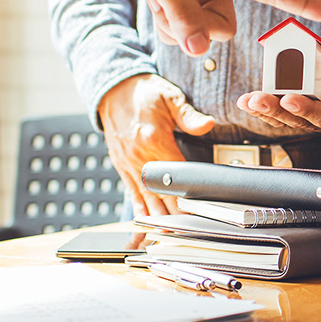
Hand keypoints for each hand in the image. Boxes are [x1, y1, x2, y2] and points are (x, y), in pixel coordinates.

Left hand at [78, 0, 320, 56]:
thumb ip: (182, 15)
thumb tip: (199, 51)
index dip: (303, 2)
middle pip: (225, 26)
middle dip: (197, 25)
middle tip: (169, 1)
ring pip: (201, 33)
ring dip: (176, 26)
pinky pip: (183, 30)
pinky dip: (167, 25)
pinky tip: (151, 1)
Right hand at [98, 73, 217, 215]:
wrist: (113, 89)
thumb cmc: (144, 92)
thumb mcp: (170, 96)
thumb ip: (189, 115)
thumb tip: (207, 125)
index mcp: (153, 139)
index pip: (176, 173)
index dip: (187, 192)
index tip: (197, 207)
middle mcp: (138, 155)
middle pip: (160, 190)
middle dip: (174, 211)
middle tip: (188, 227)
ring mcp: (127, 161)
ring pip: (144, 195)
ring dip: (156, 214)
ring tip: (168, 232)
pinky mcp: (120, 164)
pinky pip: (131, 189)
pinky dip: (139, 206)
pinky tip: (146, 220)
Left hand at [237, 40, 320, 133]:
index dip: (306, 109)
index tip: (289, 99)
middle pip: (299, 120)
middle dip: (275, 111)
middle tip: (257, 100)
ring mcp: (313, 114)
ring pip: (285, 118)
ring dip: (264, 111)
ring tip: (246, 101)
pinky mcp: (301, 108)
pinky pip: (280, 111)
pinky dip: (263, 106)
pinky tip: (247, 101)